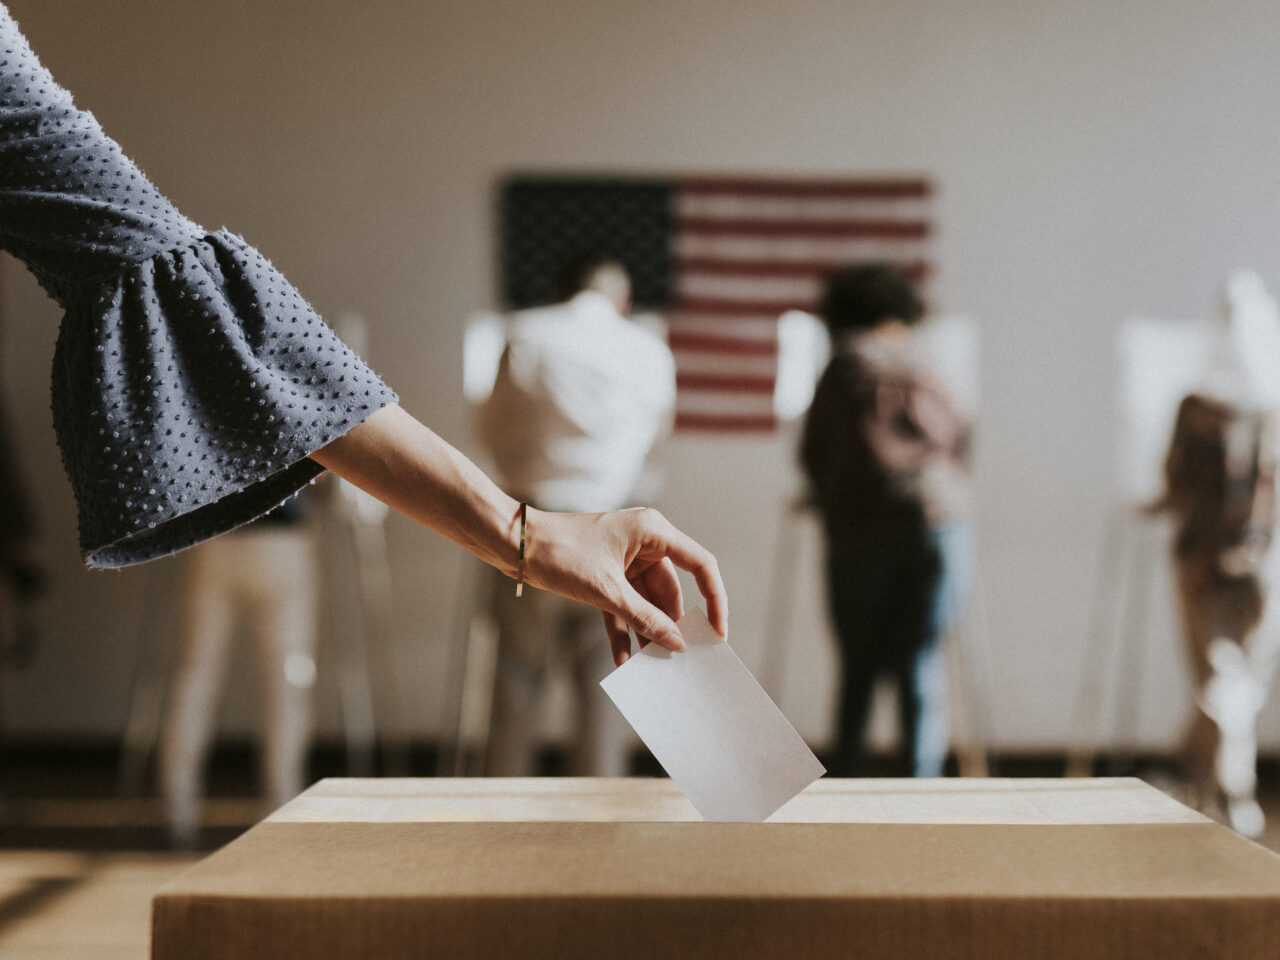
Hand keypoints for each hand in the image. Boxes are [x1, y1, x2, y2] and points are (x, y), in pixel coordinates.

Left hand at [522, 507, 726, 666]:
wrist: (514, 544)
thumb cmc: (560, 552)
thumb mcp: (607, 591)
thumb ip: (645, 618)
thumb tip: (676, 643)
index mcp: (653, 532)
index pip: (700, 565)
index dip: (714, 599)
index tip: (717, 632)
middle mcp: (644, 543)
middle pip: (672, 591)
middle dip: (672, 625)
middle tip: (680, 659)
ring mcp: (624, 560)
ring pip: (647, 603)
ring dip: (647, 632)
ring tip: (652, 667)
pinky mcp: (606, 575)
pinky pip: (623, 607)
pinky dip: (624, 631)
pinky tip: (624, 660)